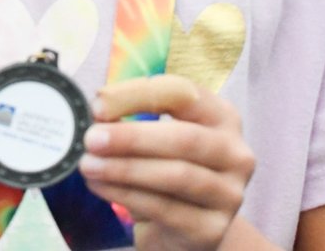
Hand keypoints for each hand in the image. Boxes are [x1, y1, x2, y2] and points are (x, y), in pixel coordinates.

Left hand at [77, 75, 255, 250]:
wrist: (188, 228)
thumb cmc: (168, 170)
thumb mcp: (158, 137)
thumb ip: (133, 118)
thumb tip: (99, 110)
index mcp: (222, 117)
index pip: (183, 94)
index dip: (138, 95)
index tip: (99, 104)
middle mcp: (235, 153)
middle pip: (185, 138)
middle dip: (133, 137)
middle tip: (92, 138)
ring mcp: (229, 194)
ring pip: (176, 176)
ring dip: (125, 169)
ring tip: (89, 164)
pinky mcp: (212, 229)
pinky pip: (165, 209)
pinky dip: (126, 196)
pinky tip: (100, 187)